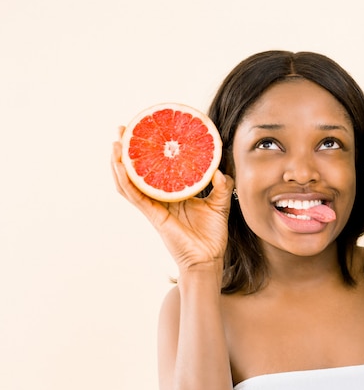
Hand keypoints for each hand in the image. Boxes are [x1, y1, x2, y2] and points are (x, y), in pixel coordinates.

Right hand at [111, 127, 233, 271]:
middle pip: (138, 172)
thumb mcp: (220, 203)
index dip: (150, 153)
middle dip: (128, 152)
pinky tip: (120, 167)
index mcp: (174, 193)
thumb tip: (219, 171)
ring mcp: (154, 207)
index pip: (158, 169)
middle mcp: (160, 198)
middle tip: (122, 130)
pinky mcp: (153, 215)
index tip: (146, 132)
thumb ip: (221, 186)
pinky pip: (135, 196)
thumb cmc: (212, 234)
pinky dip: (126, 181)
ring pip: (129, 182)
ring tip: (115, 145)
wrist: (208, 258)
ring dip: (119, 164)